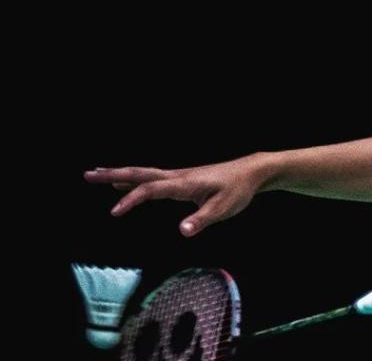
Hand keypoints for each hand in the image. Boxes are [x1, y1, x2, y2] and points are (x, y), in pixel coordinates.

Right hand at [83, 153, 272, 236]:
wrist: (251, 172)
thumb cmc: (237, 190)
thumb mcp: (223, 209)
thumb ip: (202, 220)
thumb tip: (182, 231)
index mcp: (183, 183)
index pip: (151, 190)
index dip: (131, 200)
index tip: (113, 212)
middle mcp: (177, 177)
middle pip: (139, 174)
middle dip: (113, 175)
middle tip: (88, 175)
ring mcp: (178, 177)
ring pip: (144, 174)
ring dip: (120, 174)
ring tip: (97, 175)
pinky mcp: (182, 180)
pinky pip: (152, 178)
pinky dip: (134, 179)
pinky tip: (126, 183)